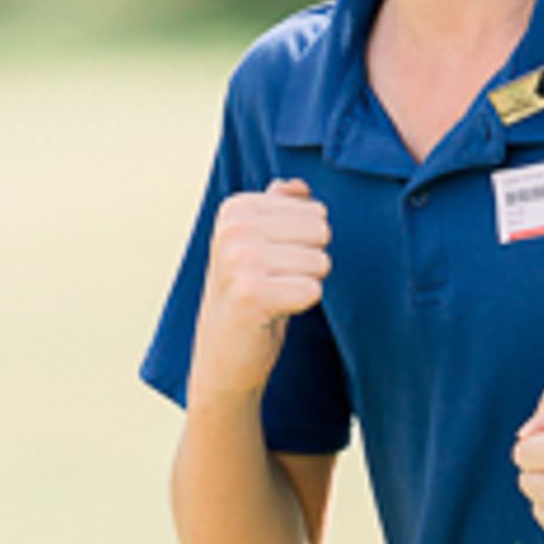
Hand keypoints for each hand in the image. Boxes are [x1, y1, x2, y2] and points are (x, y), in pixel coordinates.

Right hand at [189, 178, 330, 402]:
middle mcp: (234, 227)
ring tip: (272, 297)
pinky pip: (312, 290)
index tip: (271, 262)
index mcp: (235, 208)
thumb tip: (299, 185)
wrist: (222, 358)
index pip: (314, 210)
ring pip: (319, 262)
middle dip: (307, 262)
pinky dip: (299, 307)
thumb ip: (277, 209)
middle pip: (320, 232)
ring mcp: (239, 259)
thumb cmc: (246, 298)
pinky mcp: (251, 294)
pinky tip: (272, 313)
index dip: (304, 243)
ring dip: (303, 286)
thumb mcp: (255, 245)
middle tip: (274, 282)